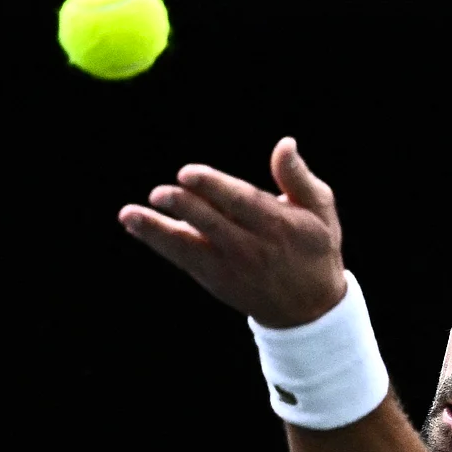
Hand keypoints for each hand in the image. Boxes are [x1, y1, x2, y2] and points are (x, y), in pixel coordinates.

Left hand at [117, 137, 348, 327]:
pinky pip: (182, 258)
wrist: (308, 308)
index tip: (188, 174)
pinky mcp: (214, 279)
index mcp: (279, 226)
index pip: (241, 203)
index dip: (213, 188)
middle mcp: (252, 249)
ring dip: (158, 231)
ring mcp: (230, 267)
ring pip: (190, 247)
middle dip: (184, 208)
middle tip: (159, 193)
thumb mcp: (320, 210)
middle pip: (213, 225)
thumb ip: (297, 177)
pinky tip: (136, 224)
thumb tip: (284, 143)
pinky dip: (158, 242)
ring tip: (130, 215)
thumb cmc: (314, 248)